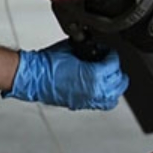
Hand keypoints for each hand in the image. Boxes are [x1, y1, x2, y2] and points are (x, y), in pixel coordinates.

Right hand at [2, 40, 128, 109]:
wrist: (34, 76)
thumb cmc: (48, 63)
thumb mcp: (72, 48)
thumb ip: (88, 48)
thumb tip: (96, 47)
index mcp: (93, 76)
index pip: (114, 64)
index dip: (112, 55)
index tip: (108, 52)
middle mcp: (94, 90)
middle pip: (118, 82)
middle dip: (116, 70)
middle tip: (110, 62)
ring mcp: (89, 100)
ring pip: (114, 96)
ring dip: (115, 85)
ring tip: (112, 77)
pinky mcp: (82, 105)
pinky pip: (103, 104)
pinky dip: (107, 97)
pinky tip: (104, 90)